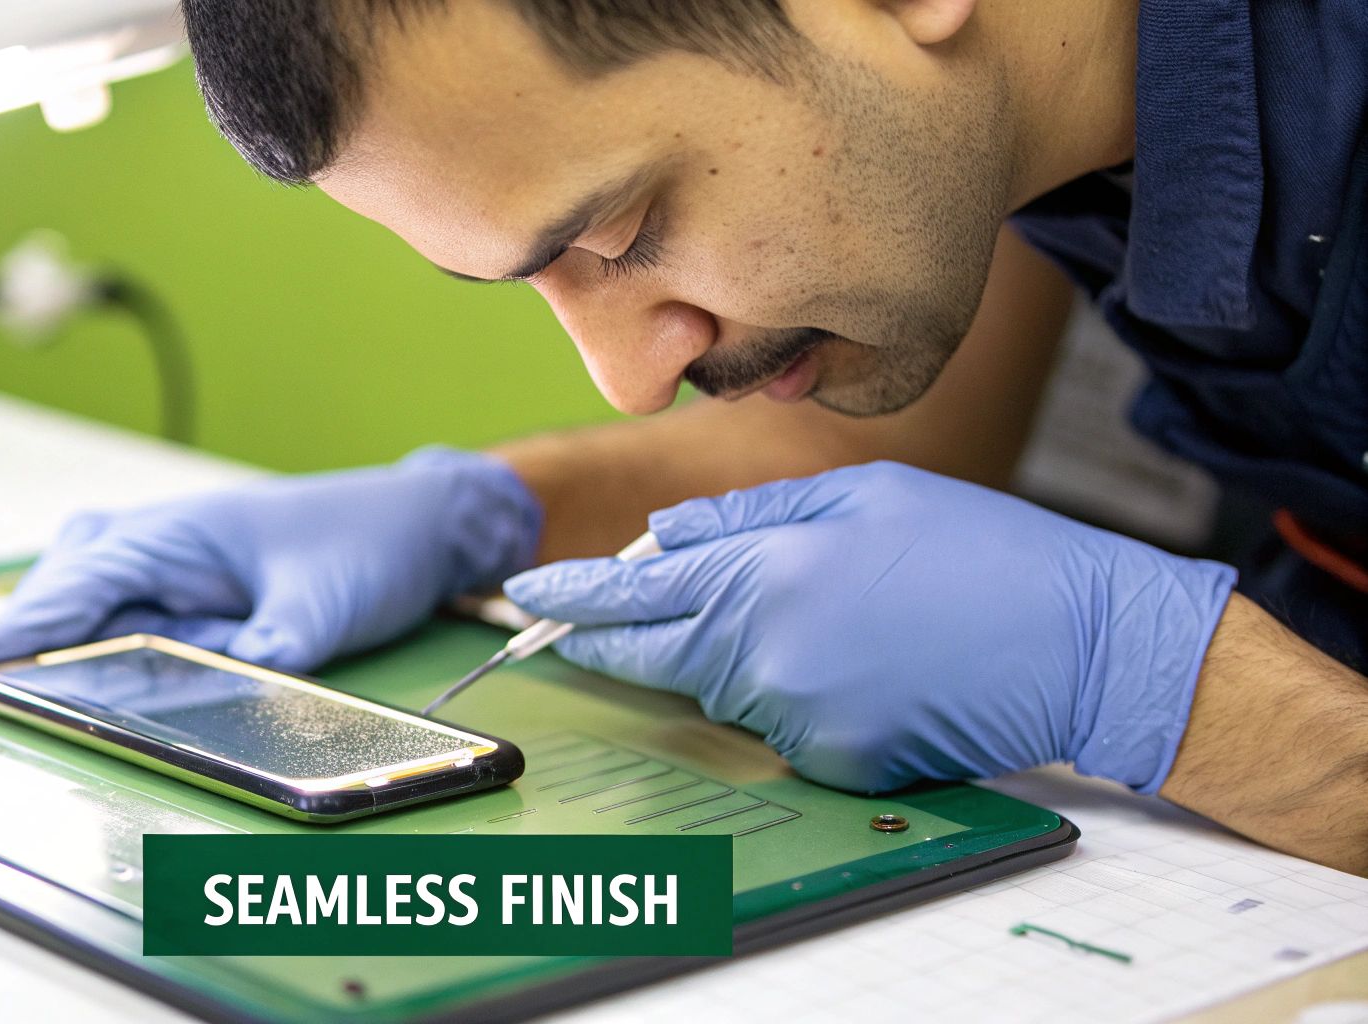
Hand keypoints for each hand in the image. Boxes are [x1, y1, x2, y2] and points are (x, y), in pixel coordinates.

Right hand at [0, 447, 540, 669]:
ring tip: (26, 691)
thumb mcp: (319, 613)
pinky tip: (88, 678)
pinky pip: (118, 614)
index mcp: (178, 531)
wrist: (417, 522)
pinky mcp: (186, 586)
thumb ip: (261, 661)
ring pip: (82, 600)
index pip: (79, 582)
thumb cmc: (367, 543)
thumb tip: (206, 708)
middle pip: (62, 591)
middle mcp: (158, 539)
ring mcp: (167, 560)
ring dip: (57, 640)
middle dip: (27, 638)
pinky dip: (96, 643)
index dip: (23, 628)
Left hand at [504, 462, 1235, 792]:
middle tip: (575, 626)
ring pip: (723, 687)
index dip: (572, 599)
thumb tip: (667, 533)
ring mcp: (798, 716)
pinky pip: (781, 726)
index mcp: (767, 570)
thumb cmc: (978, 550)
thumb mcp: (861, 496)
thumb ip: (749, 516)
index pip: (635, 595)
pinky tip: (861, 660)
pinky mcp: (834, 762)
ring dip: (736, 654)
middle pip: (658, 654)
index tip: (525, 598)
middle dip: (616, 640)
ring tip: (830, 614)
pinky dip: (796, 695)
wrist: (1081, 642)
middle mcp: (766, 651)